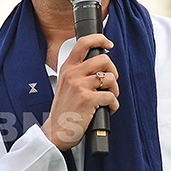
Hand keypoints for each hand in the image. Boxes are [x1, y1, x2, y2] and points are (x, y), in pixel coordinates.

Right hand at [41, 34, 119, 150]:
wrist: (56, 131)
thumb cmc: (64, 109)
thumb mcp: (66, 84)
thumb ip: (79, 72)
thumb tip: (100, 64)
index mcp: (67, 68)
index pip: (83, 43)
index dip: (100, 39)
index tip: (108, 43)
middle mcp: (73, 74)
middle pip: (104, 59)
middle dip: (113, 71)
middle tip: (110, 83)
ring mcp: (80, 86)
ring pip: (111, 78)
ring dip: (114, 90)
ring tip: (108, 98)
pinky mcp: (88, 99)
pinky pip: (111, 97)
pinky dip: (113, 105)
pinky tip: (107, 109)